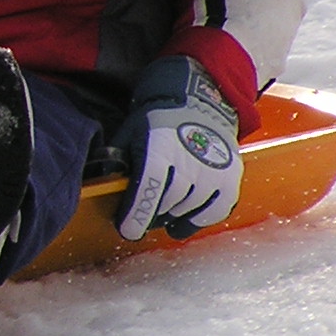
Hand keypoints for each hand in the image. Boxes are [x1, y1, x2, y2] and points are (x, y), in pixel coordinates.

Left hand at [114, 56, 242, 239]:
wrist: (197, 105)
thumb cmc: (156, 123)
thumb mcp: (129, 134)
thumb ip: (117, 161)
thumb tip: (105, 187)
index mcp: (160, 147)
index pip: (149, 187)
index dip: (137, 212)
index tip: (128, 230)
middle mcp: (191, 159)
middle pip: (168, 202)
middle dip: (150, 214)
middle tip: (140, 215)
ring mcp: (214, 170)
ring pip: (188, 209)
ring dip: (171, 215)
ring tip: (160, 210)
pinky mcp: (230, 179)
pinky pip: (214, 212)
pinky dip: (195, 220)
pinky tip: (181, 221)